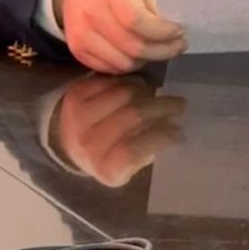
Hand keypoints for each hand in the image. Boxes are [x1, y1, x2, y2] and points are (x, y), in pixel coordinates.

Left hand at [49, 75, 186, 185]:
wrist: (69, 139)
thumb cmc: (108, 155)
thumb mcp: (128, 167)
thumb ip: (148, 151)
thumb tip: (174, 129)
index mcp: (104, 168)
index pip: (133, 151)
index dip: (159, 138)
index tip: (179, 131)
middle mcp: (87, 144)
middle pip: (132, 116)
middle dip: (162, 107)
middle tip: (179, 105)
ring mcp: (78, 116)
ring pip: (125, 93)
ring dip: (146, 91)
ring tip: (154, 96)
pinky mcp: (76, 94)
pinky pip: (112, 81)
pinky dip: (129, 82)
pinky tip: (135, 90)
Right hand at [51, 0, 184, 72]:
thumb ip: (157, 4)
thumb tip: (176, 28)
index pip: (137, 20)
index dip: (162, 31)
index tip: (180, 31)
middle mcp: (92, 12)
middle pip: (132, 46)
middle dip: (162, 50)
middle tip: (177, 45)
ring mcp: (81, 34)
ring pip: (123, 63)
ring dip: (146, 60)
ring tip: (158, 48)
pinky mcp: (77, 49)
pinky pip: (109, 68)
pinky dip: (128, 64)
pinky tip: (138, 53)